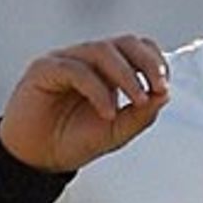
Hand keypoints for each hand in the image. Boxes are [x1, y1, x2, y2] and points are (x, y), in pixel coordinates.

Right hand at [0, 35, 170, 171]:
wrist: (37, 159)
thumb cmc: (73, 141)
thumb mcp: (117, 131)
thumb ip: (141, 114)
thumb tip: (165, 94)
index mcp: (108, 70)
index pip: (138, 49)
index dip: (156, 62)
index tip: (164, 87)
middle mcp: (88, 60)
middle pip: (125, 43)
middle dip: (147, 63)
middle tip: (158, 87)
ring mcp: (66, 61)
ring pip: (102, 51)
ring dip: (126, 76)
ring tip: (137, 101)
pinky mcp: (44, 69)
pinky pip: (76, 69)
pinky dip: (98, 90)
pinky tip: (107, 111)